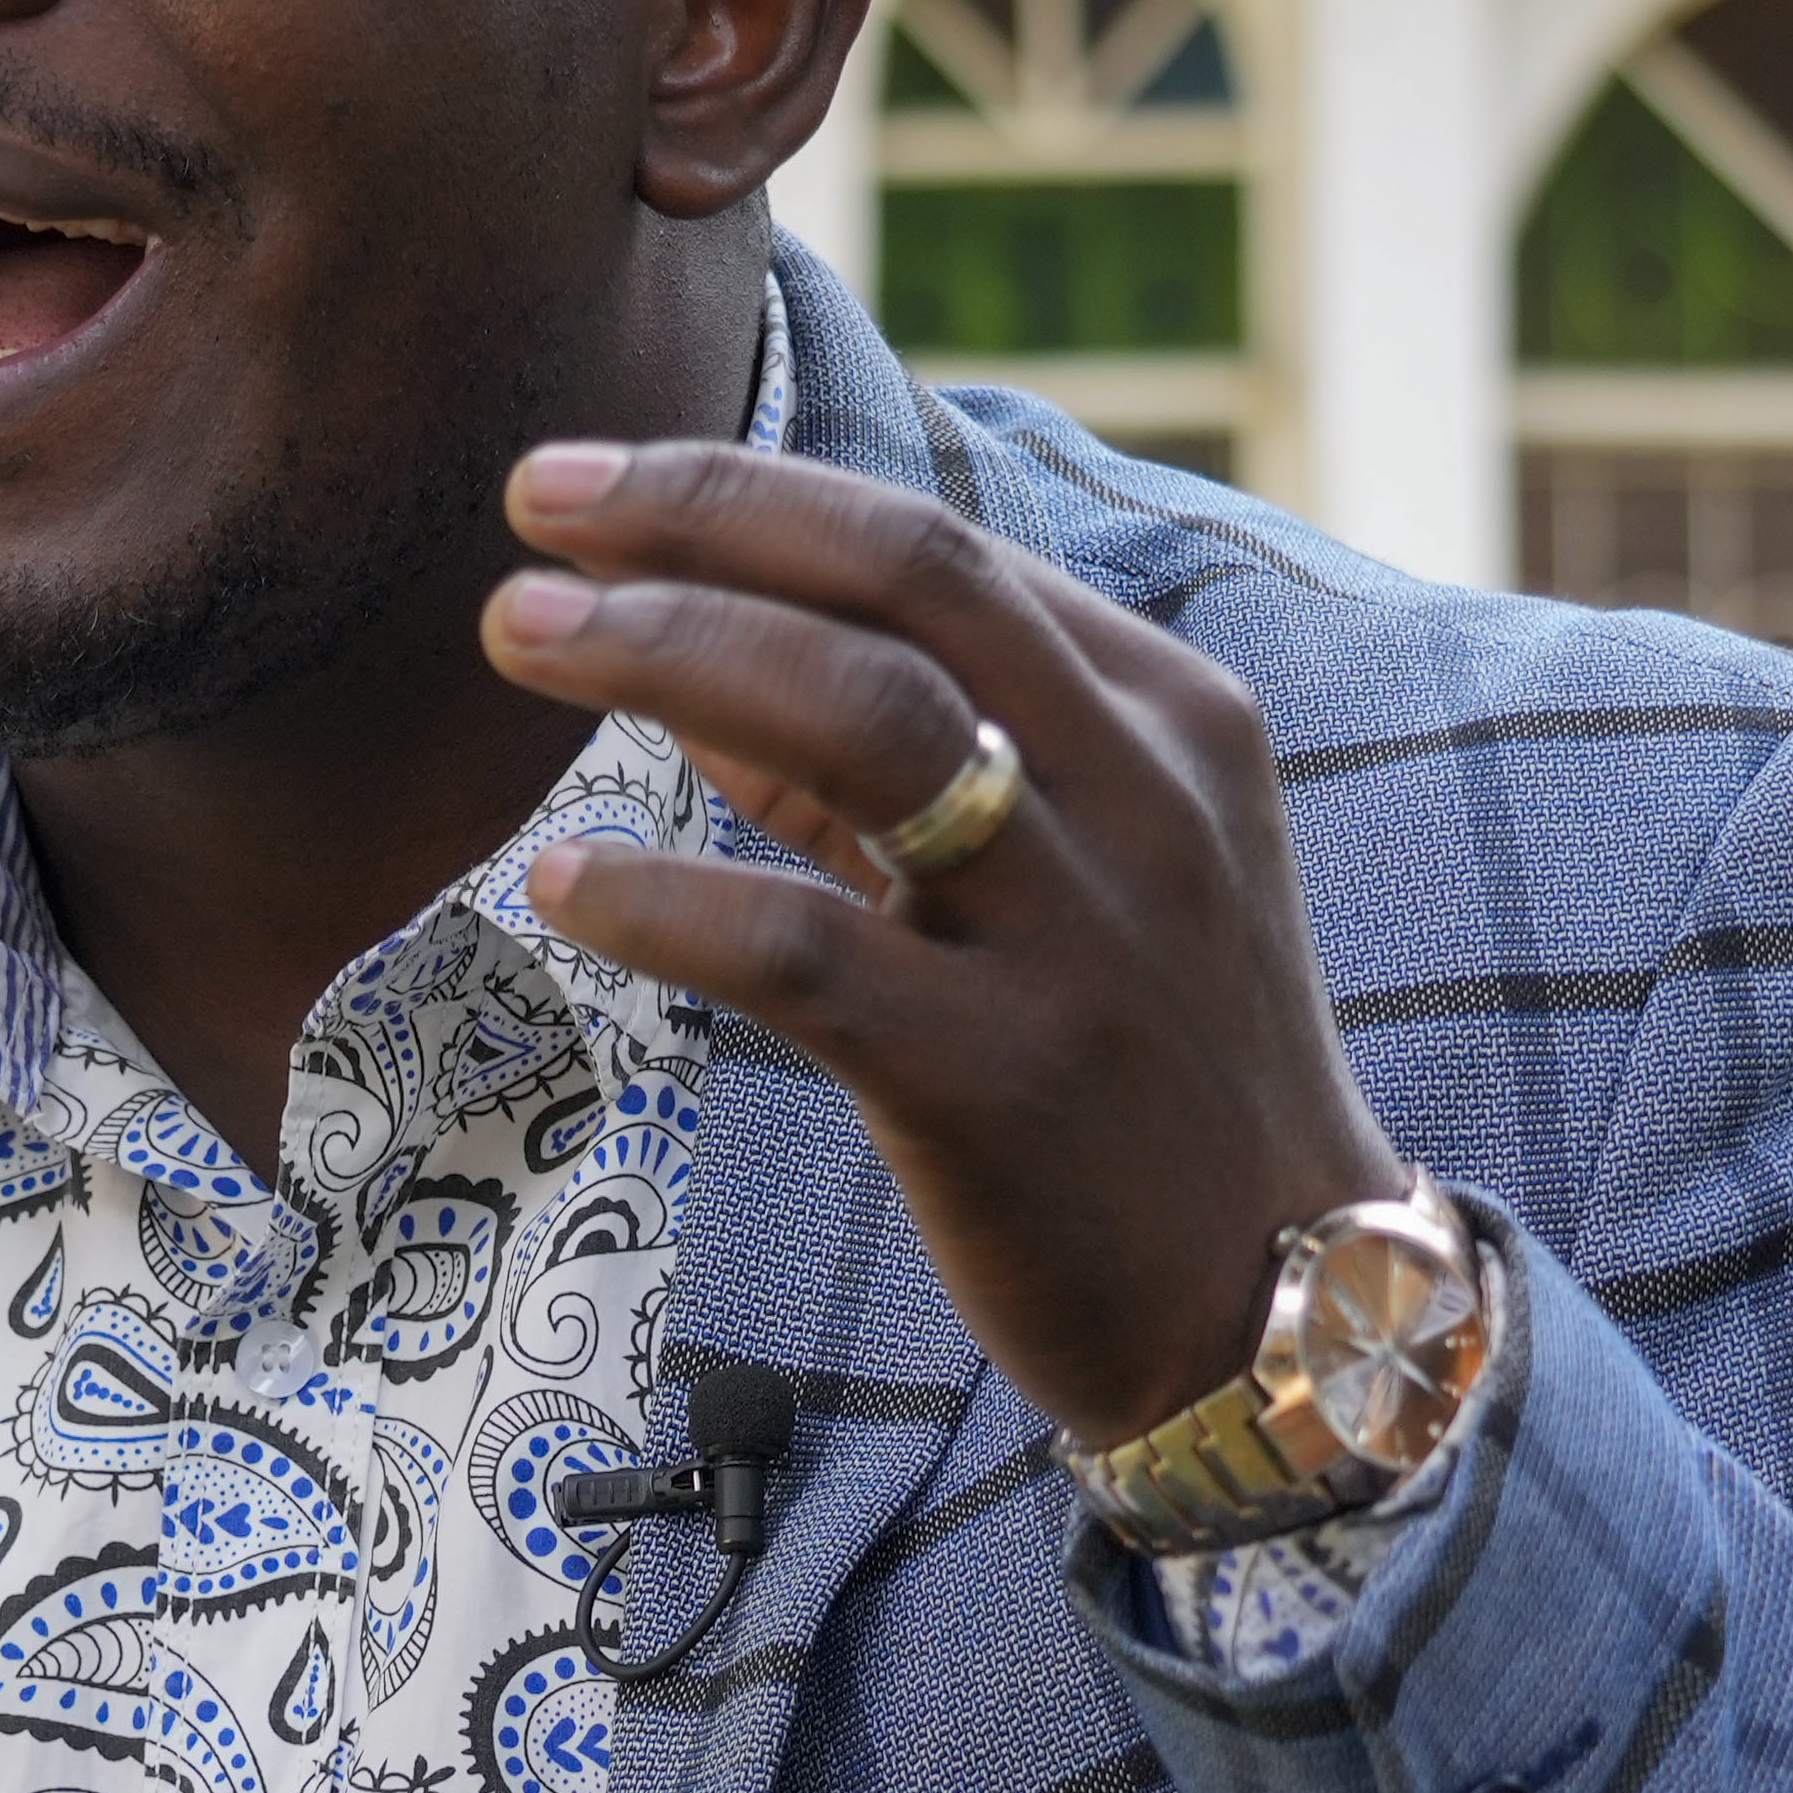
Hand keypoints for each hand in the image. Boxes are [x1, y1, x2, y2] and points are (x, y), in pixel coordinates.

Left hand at [479, 441, 1401, 1450]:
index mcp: (1165, 717)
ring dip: (666, 648)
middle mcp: (1140, 794)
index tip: (591, 486)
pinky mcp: (1002, 1078)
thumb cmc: (1138, 1075)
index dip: (747, 496)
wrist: (1279, 1307)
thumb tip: (689, 659)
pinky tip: (559, 880)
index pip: (936, 552)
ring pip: (862, 721)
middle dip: (702, 516)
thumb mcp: (1072, 877)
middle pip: (904, 582)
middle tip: (531, 503)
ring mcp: (1078, 934)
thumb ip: (894, 770)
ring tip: (513, 633)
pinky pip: (803, 950)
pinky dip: (663, 896)